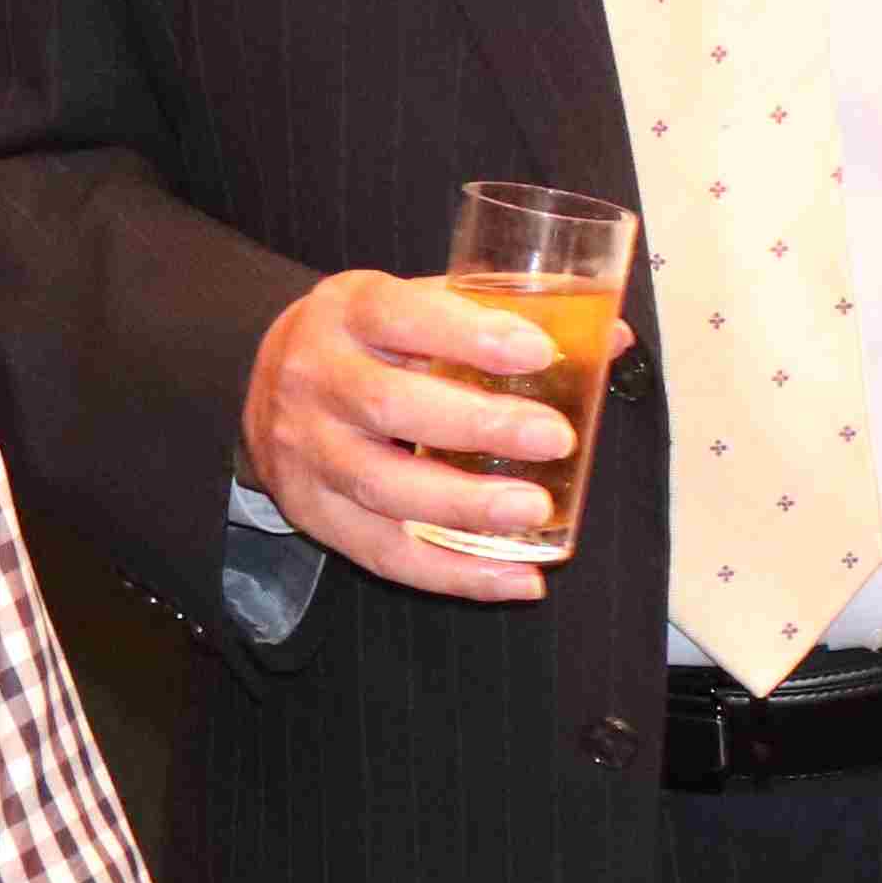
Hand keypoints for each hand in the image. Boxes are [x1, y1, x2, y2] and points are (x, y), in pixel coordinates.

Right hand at [239, 269, 578, 602]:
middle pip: (390, 407)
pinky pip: (384, 555)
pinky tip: (516, 578)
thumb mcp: (416, 304)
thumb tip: (613, 340)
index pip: (403, 316)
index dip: (469, 335)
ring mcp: (308, 453)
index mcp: (350, 311)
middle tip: (553, 438)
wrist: (268, 382)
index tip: (538, 351)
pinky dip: (455, 575)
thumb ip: (504, 317)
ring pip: (384, 488)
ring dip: (466, 508)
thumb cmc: (370, 341)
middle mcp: (317, 379)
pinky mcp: (314, 514)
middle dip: (478, 426)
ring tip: (535, 513)